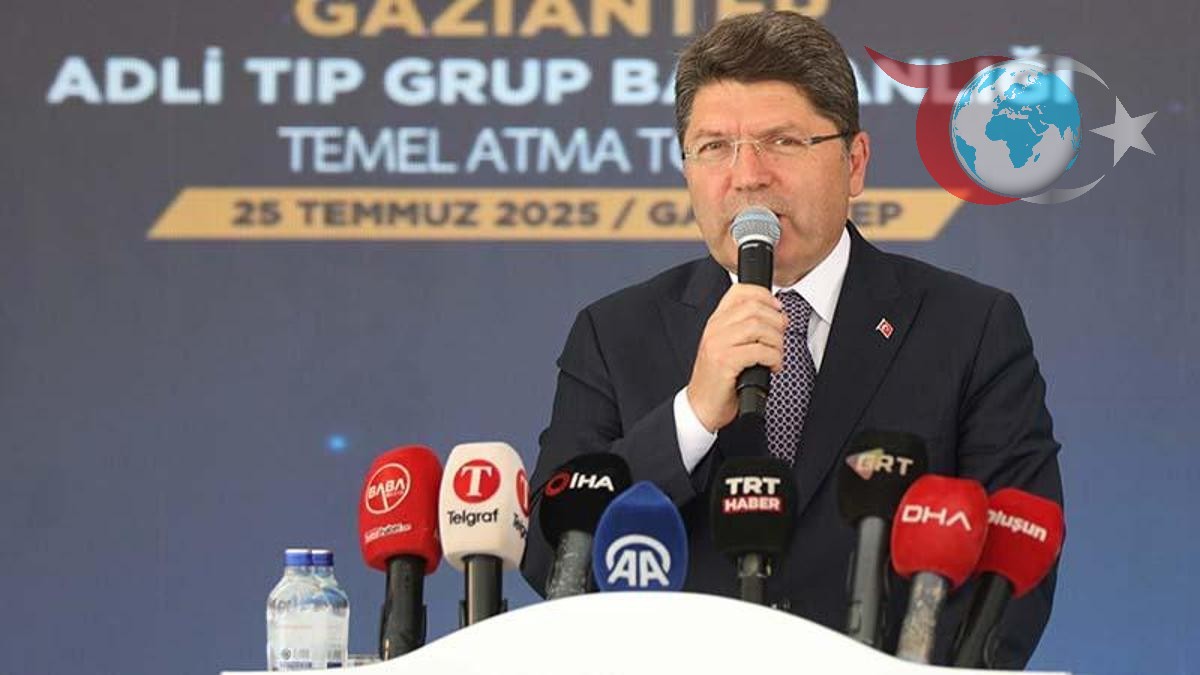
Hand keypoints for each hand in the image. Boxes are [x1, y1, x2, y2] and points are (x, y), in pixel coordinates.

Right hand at [686, 284, 786, 431]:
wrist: (701, 406)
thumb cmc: (719, 380)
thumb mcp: (728, 347)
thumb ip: (744, 329)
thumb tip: (776, 317)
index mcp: (716, 321)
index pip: (740, 291)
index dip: (764, 296)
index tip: (777, 310)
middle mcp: (715, 329)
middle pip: (754, 307)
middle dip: (776, 323)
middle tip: (779, 339)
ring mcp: (718, 344)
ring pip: (758, 327)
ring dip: (776, 342)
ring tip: (776, 355)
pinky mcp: (725, 362)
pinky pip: (759, 350)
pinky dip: (773, 358)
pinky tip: (772, 367)